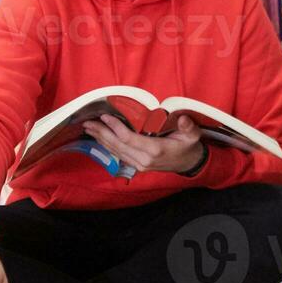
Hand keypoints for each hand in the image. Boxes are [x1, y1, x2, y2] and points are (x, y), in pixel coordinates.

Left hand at [84, 113, 205, 174]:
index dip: (115, 128)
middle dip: (102, 133)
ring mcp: (139, 164)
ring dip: (101, 139)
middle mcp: (144, 159)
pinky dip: (107, 146)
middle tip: (88, 122)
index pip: (129, 138)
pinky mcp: (137, 165)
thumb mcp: (192, 135)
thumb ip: (188, 127)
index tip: (105, 117)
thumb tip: (183, 119)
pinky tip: (99, 138)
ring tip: (89, 128)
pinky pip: (119, 155)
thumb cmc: (188, 146)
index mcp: (155, 150)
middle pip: (118, 145)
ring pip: (116, 151)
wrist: (189, 164)